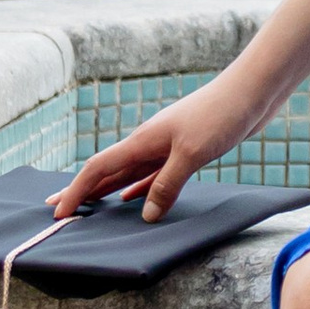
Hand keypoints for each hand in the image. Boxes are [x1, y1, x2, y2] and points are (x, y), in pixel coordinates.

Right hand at [51, 77, 257, 223]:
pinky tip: (131, 199)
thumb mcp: (192, 153)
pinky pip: (151, 174)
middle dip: (82, 191)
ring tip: (87, 207)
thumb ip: (166, 184)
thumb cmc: (221, 115)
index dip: (76, 190)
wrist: (251, 92)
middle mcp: (148, 143)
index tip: (57, 211)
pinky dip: (138, 188)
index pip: (98, 168)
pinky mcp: (184, 150)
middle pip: (107, 170)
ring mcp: (165, 146)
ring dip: (107, 191)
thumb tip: (145, 216)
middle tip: (58, 210)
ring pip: (128, 174)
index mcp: (142, 140)